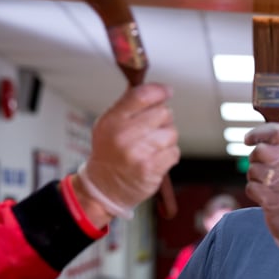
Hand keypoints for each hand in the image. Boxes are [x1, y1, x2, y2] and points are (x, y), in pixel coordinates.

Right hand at [79, 83, 179, 218]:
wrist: (104, 188)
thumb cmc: (110, 153)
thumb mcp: (108, 125)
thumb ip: (128, 106)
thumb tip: (156, 90)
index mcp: (113, 121)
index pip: (141, 96)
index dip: (159, 91)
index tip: (167, 91)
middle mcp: (125, 135)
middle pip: (163, 113)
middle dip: (163, 119)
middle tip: (153, 129)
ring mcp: (139, 152)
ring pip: (171, 133)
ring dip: (167, 139)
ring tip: (152, 147)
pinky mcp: (152, 168)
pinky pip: (174, 152)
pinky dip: (169, 155)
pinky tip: (155, 159)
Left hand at [245, 123, 278, 248]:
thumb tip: (254, 136)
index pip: (277, 131)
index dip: (257, 133)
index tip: (248, 140)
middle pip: (260, 151)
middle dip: (254, 160)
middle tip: (261, 170)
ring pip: (253, 170)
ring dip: (253, 178)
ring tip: (267, 186)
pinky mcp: (277, 202)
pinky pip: (250, 188)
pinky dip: (252, 192)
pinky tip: (265, 197)